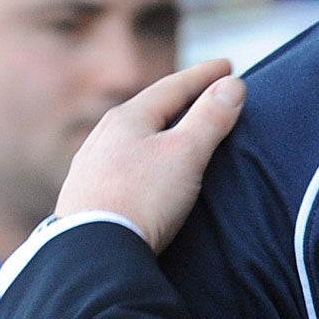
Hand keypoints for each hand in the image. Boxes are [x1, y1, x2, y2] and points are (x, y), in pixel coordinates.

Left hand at [56, 59, 246, 251]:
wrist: (91, 253)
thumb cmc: (142, 199)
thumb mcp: (186, 153)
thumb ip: (211, 117)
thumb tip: (232, 84)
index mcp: (126, 119)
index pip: (173, 87)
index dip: (204, 75)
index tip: (228, 65)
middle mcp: (102, 138)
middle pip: (148, 110)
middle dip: (178, 100)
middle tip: (204, 93)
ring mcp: (90, 168)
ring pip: (130, 139)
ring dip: (157, 130)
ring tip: (174, 132)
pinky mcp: (85, 198)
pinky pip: (120, 166)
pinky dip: (142, 159)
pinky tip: (143, 172)